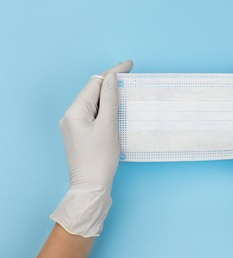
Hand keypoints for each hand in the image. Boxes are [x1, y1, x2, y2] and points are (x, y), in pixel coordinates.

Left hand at [50, 60, 132, 236]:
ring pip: (95, 104)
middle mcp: (71, 116)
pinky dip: (107, 110)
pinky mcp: (82, 135)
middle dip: (112, 84)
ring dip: (110, 97)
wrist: (91, 188)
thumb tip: (112, 77)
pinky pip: (95, 115)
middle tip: (131, 78)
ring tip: (128, 92)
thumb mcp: (108, 126)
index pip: (95, 83)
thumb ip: (109, 100)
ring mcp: (75, 126)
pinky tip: (118, 109)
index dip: (113, 72)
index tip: (130, 65)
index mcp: (75, 111)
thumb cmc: (100, 159)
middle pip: (93, 92)